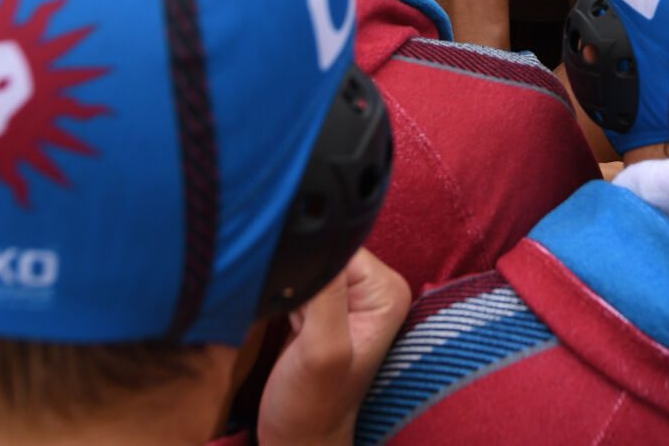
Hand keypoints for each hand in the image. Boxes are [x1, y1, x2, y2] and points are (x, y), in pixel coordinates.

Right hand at [256, 249, 411, 445]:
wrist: (298, 440)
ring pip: (305, 266)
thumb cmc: (312, 406)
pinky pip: (296, 282)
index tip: (298, 302)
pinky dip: (281, 298)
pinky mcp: (321, 309)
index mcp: (386, 293)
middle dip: (298, 280)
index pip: (341, 247)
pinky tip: (283, 325)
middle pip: (322, 253)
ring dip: (288, 290)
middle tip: (294, 322)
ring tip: (291, 329)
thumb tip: (317, 242)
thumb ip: (326, 294)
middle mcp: (374, 290)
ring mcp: (347, 300)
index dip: (311, 268)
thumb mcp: (321, 349)